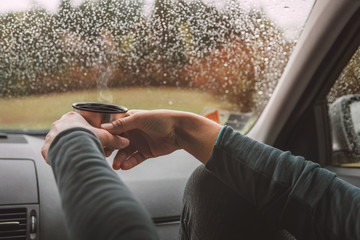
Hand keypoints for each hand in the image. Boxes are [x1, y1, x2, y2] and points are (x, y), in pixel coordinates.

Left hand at [41, 112, 128, 162]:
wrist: (70, 149)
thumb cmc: (86, 139)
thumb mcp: (105, 137)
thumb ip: (115, 139)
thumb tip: (126, 142)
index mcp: (72, 117)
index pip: (79, 122)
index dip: (86, 130)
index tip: (90, 136)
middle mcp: (59, 124)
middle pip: (69, 131)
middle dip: (76, 139)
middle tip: (84, 148)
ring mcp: (51, 135)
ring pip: (60, 141)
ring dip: (67, 147)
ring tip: (75, 156)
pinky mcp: (46, 148)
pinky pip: (52, 151)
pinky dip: (58, 156)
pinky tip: (65, 160)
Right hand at [101, 109, 221, 169]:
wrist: (179, 131)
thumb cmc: (161, 119)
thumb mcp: (140, 118)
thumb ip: (122, 123)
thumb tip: (103, 127)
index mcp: (130, 120)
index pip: (114, 128)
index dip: (106, 136)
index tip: (99, 142)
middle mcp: (133, 131)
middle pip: (118, 142)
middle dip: (111, 149)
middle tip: (104, 156)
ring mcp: (139, 142)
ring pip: (125, 153)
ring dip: (120, 159)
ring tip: (116, 165)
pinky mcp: (146, 152)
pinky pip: (135, 159)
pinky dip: (129, 163)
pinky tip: (125, 166)